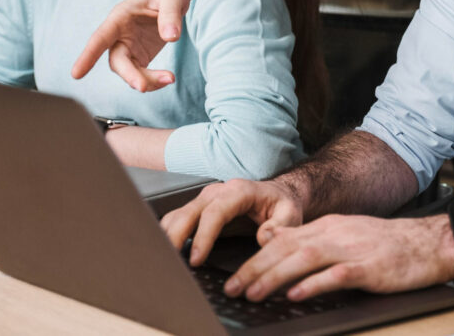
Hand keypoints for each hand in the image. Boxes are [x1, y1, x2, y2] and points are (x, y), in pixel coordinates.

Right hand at [71, 0, 188, 90]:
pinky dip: (153, 81)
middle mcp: (119, 35)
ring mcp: (128, 47)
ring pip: (129, 71)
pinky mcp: (140, 57)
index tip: (76, 74)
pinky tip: (168, 78)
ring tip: (170, 78)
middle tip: (144, 87)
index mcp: (120, 17)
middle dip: (129, 75)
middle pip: (117, 61)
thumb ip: (171, 15)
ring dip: (146, 81)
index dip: (88, 55)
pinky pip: (141, 75)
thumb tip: (171, 38)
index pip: (100, 37)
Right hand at [161, 179, 304, 264]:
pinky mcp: (199, 208)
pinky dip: (168, 235)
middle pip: (189, 212)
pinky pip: (177, 219)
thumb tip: (263, 237)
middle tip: (169, 263)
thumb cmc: (282, 204)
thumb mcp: (290, 214)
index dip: (203, 236)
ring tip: (163, 261)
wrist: (278, 193)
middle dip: (175, 237)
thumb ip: (281, 226)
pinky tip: (166, 253)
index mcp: (239, 191)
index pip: (215, 212)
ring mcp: (205, 199)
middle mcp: (218, 192)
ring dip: (167, 236)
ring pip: (178, 215)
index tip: (197, 259)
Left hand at [219, 214, 453, 301]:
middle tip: (232, 288)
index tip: (234, 277)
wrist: (428, 244)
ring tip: (254, 292)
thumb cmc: (387, 244)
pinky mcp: (369, 267)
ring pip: (305, 258)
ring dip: (275, 276)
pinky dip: (314, 284)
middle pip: (287, 247)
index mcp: (328, 227)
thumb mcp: (344, 234)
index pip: (283, 239)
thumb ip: (311, 238)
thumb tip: (274, 241)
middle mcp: (335, 233)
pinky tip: (297, 294)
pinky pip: (336, 274)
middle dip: (256, 268)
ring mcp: (352, 248)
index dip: (255, 258)